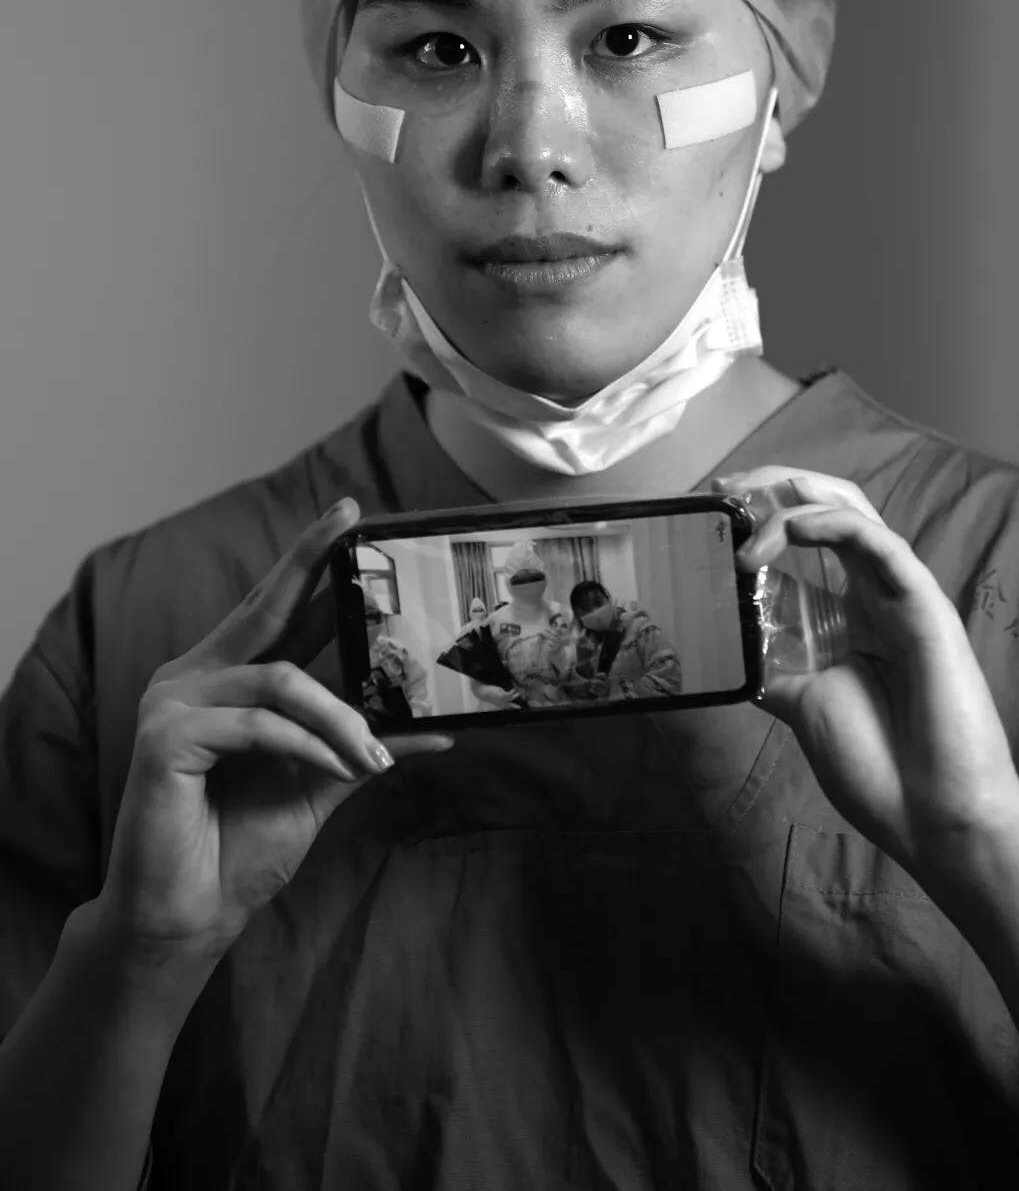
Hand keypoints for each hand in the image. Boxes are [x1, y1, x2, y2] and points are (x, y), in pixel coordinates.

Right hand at [96, 499, 451, 964]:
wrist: (192, 916)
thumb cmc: (243, 847)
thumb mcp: (323, 781)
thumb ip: (366, 743)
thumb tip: (440, 726)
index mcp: (223, 678)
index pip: (272, 606)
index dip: (309, 560)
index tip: (349, 516)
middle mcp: (192, 677)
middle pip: (263, 606)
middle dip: (310, 560)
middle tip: (351, 524)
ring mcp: (172, 703)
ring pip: (280, 680)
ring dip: (340, 718)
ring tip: (373, 756)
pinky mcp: (164, 737)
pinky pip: (259, 725)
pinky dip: (308, 745)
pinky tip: (338, 766)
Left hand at [715, 468, 1018, 892]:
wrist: (933, 817)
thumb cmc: (878, 767)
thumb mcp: (802, 704)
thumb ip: (773, 667)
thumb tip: (726, 647)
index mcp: (844, 613)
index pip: (801, 539)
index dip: (756, 515)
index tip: (709, 510)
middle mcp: (870, 594)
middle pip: (825, 508)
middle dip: (771, 488)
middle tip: (723, 491)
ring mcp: (898, 596)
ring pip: (853, 512)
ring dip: (792, 504)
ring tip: (746, 516)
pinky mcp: (924, 606)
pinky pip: (881, 544)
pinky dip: (834, 523)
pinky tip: (793, 525)